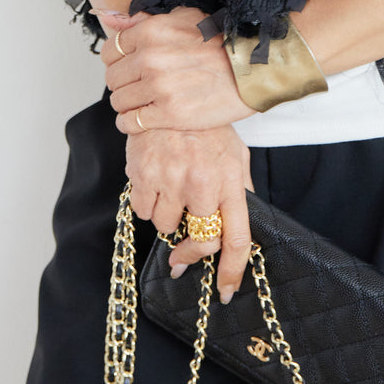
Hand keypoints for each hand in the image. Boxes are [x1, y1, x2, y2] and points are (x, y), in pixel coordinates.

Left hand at [99, 7, 257, 134]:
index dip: (116, 61)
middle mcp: (150, 59)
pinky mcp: (168, 114)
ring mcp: (158, 88)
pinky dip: (131, 123)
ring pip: (119, 102)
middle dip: (121, 84)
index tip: (126, 67)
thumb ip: (144, 20)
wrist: (250, 71)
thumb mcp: (185, 19)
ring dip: (127, 104)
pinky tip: (143, 118)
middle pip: (112, 78)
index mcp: (151, 32)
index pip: (110, 51)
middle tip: (137, 86)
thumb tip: (112, 21)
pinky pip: (130, 122)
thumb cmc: (220, 45)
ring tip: (142, 102)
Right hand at [126, 123, 254, 301]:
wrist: (170, 93)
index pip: (236, 237)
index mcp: (229, 180)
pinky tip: (154, 181)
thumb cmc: (205, 126)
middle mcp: (202, 183)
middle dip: (190, 252)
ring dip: (167, 216)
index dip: (231, 270)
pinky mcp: (143, 174)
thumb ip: (239, 189)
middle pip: (199, 239)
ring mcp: (171, 179)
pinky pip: (141, 210)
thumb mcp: (234, 153)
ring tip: (171, 188)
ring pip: (165, 226)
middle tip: (182, 254)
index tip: (224, 290)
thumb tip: (242, 226)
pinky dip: (146, 202)